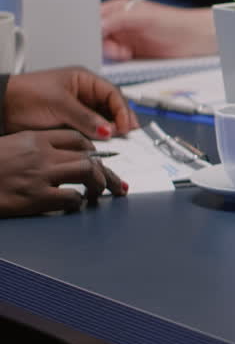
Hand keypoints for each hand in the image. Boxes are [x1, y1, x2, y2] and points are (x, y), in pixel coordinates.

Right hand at [0, 130, 126, 216]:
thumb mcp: (10, 147)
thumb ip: (35, 149)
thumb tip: (59, 158)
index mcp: (33, 139)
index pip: (76, 138)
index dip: (93, 150)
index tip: (100, 160)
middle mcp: (40, 154)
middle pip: (88, 156)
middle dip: (107, 172)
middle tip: (115, 184)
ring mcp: (39, 175)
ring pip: (87, 172)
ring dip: (99, 185)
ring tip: (98, 195)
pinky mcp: (35, 197)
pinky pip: (71, 198)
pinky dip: (78, 202)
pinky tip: (76, 205)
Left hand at [3, 67, 137, 138]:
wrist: (1, 109)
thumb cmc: (24, 95)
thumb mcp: (59, 104)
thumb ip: (86, 118)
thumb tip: (108, 130)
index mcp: (84, 81)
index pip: (113, 94)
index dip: (122, 110)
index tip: (125, 126)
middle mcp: (84, 95)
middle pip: (112, 108)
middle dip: (119, 122)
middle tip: (125, 136)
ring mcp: (78, 110)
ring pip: (103, 121)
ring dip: (108, 131)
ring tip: (113, 141)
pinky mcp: (71, 124)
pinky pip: (91, 131)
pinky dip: (97, 138)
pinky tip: (99, 143)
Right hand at [100, 0, 216, 60]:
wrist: (196, 40)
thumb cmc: (174, 22)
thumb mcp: (143, 17)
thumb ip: (118, 20)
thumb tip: (97, 26)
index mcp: (119, 9)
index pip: (94, 18)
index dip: (90, 28)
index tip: (93, 37)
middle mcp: (120, 25)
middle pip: (97, 37)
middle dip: (102, 44)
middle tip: (114, 48)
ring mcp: (126, 40)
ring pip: (106, 51)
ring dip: (112, 54)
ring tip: (126, 53)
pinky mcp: (133, 55)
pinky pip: (118, 61)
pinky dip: (119, 62)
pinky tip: (129, 58)